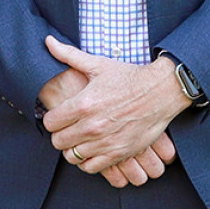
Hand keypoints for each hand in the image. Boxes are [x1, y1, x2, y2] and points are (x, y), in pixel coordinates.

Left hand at [41, 64, 177, 187]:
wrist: (161, 91)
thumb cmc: (129, 77)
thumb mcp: (98, 64)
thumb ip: (68, 55)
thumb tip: (48, 41)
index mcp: (83, 104)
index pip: (50, 123)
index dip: (52, 119)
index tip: (60, 116)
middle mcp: (91, 126)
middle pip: (58, 142)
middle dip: (60, 134)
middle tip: (69, 128)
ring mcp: (105, 142)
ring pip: (72, 156)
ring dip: (73, 148)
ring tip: (80, 139)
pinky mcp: (118, 153)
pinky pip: (91, 167)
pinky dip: (88, 161)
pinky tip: (93, 149)